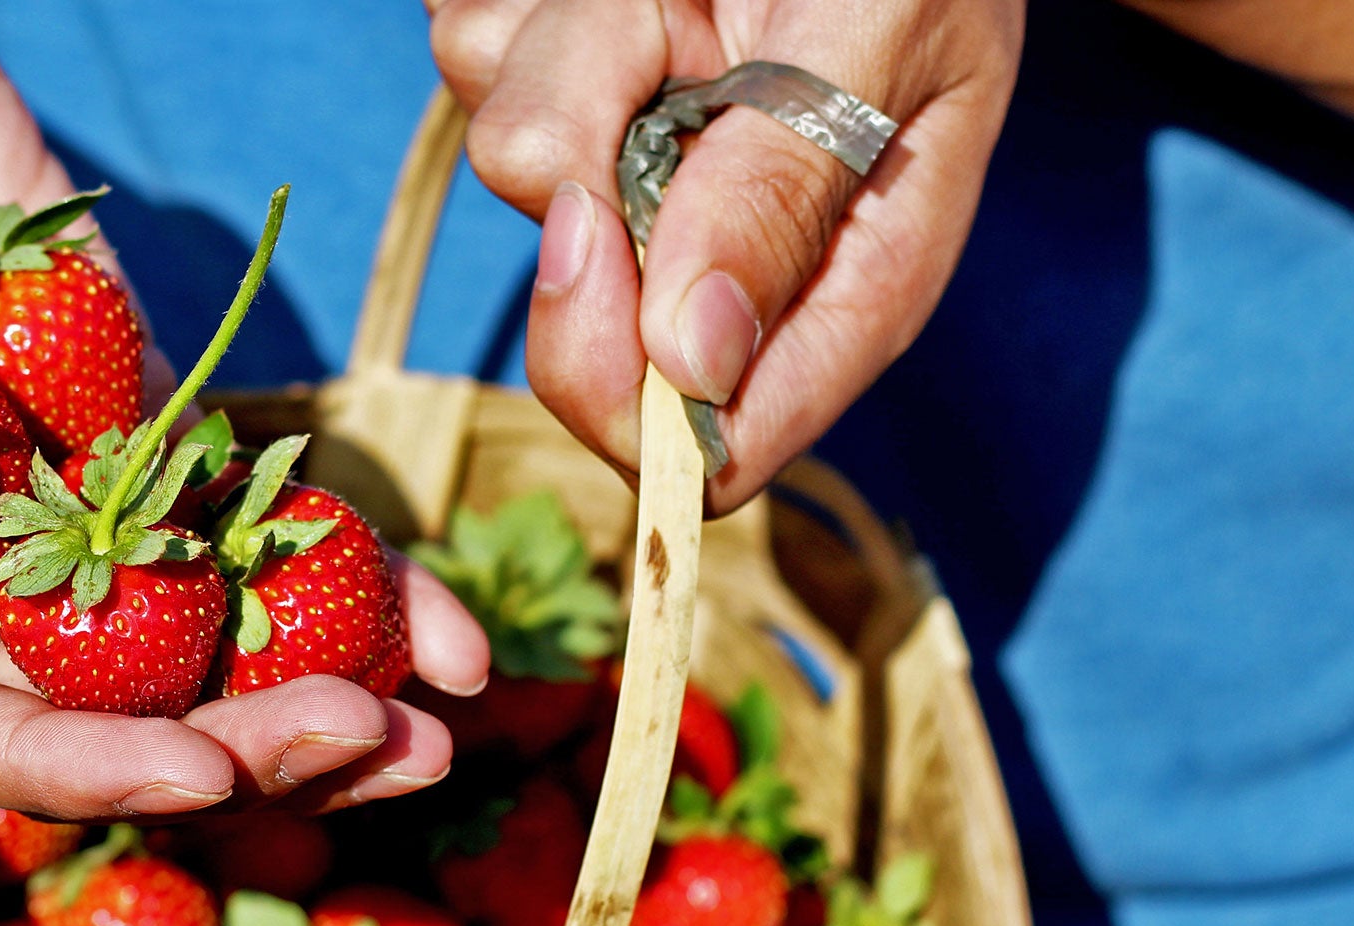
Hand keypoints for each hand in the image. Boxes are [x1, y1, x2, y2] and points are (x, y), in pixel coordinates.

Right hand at [0, 0, 488, 818]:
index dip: (68, 764)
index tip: (196, 766)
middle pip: (96, 708)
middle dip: (235, 744)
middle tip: (371, 745)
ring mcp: (47, 497)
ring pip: (191, 638)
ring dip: (315, 687)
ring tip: (441, 717)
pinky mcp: (130, 412)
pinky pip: (243, 510)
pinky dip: (342, 569)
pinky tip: (443, 622)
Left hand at [429, 0, 1023, 510]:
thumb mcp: (878, 34)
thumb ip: (784, 190)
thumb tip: (692, 362)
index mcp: (838, 282)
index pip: (714, 451)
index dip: (630, 397)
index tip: (597, 252)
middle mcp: (717, 250)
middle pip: (580, 319)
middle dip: (592, 161)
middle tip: (661, 30)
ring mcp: (624, 167)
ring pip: (513, 157)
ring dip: (568, 45)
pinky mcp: (554, 93)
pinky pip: (475, 65)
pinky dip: (525, 2)